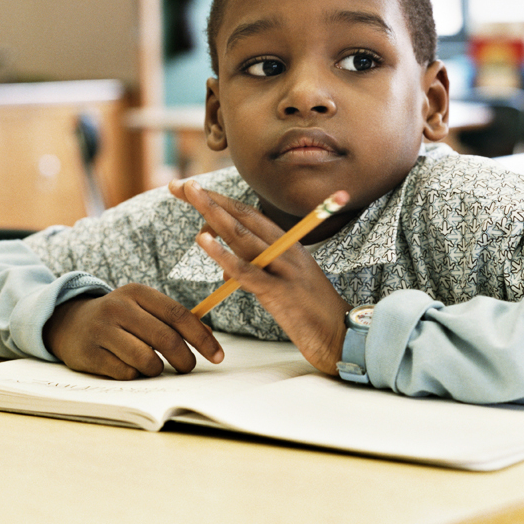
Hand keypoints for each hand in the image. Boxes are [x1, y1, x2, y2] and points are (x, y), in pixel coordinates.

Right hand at [43, 283, 223, 378]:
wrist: (69, 322)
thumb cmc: (118, 318)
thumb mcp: (142, 308)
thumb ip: (173, 319)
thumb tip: (208, 337)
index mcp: (137, 292)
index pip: (178, 315)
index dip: (202, 338)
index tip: (218, 356)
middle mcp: (118, 307)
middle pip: (165, 339)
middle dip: (184, 359)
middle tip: (188, 367)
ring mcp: (101, 330)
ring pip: (147, 360)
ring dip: (157, 369)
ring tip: (153, 366)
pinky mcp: (89, 353)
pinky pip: (126, 373)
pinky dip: (135, 375)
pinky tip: (129, 367)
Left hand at [169, 180, 350, 374]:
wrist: (344, 339)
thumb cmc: (311, 314)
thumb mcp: (282, 285)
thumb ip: (255, 270)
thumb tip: (224, 265)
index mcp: (288, 245)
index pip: (249, 215)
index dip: (220, 200)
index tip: (192, 189)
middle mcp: (287, 250)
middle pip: (244, 217)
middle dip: (210, 199)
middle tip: (180, 184)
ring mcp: (285, 270)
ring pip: (244, 236)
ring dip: (215, 215)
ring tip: (191, 197)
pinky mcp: (281, 293)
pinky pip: (247, 271)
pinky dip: (224, 254)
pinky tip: (204, 241)